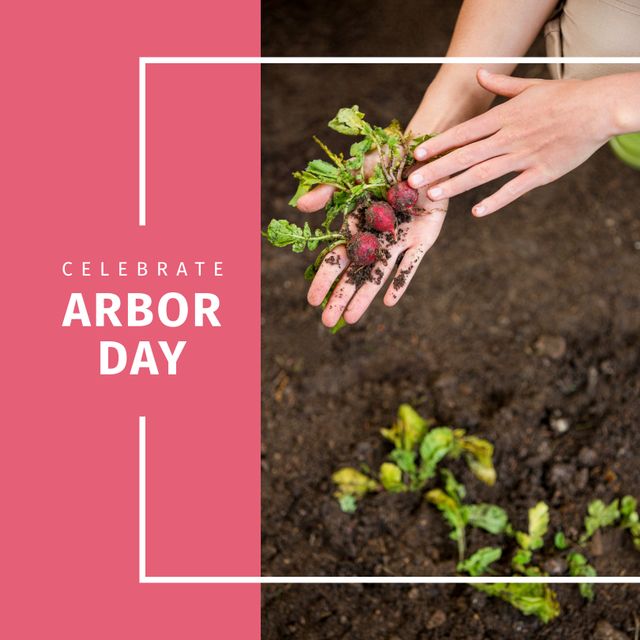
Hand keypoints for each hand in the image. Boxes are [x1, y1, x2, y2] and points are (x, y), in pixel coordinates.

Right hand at [297, 173, 447, 327]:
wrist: (424, 154)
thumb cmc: (385, 160)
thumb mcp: (352, 173)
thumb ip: (328, 191)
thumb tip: (299, 207)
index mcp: (356, 226)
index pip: (336, 259)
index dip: (324, 279)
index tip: (312, 300)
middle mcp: (375, 239)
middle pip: (354, 274)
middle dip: (340, 297)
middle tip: (328, 322)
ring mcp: (398, 241)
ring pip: (378, 274)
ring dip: (365, 296)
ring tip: (351, 318)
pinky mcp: (422, 239)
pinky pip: (410, 264)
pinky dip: (400, 281)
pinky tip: (388, 301)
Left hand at [409, 69, 615, 216]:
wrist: (599, 109)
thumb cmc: (564, 97)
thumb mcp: (530, 86)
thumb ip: (500, 84)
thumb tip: (478, 73)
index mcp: (504, 117)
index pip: (464, 132)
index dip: (439, 144)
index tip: (418, 154)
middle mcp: (509, 138)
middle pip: (466, 155)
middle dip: (437, 168)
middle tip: (413, 181)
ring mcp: (524, 156)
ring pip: (483, 173)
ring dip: (457, 185)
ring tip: (434, 195)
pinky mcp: (541, 173)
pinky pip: (513, 190)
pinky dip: (495, 201)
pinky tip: (477, 211)